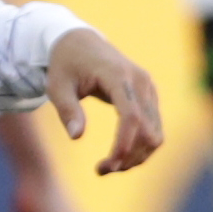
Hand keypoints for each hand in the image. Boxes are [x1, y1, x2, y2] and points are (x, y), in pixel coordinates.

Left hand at [44, 26, 165, 173]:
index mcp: (117, 75)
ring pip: (155, 134)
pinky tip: (118, 156)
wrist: (80, 41)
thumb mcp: (57, 87)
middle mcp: (140, 81)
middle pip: (148, 130)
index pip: (131, 116)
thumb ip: (67, 110)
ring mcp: (148, 88)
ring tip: (107, 167)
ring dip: (136, 157)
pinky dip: (139, 148)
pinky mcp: (149, 96)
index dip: (123, 144)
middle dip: (128, 157)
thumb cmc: (65, 65)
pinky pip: (153, 129)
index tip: (107, 166)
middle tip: (100, 170)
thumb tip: (76, 137)